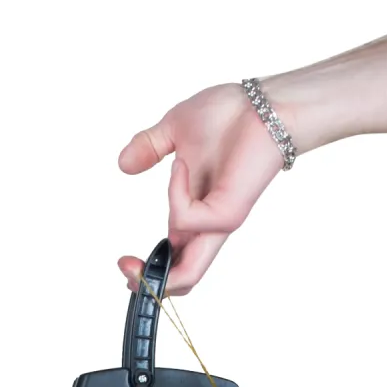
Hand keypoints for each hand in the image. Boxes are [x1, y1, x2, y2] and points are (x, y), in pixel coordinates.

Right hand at [117, 83, 286, 295]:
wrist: (263, 102)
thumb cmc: (230, 114)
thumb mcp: (174, 129)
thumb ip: (148, 148)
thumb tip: (123, 164)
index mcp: (195, 214)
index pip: (173, 261)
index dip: (147, 272)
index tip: (123, 260)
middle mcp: (208, 225)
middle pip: (183, 280)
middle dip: (147, 283)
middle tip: (125, 265)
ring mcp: (220, 222)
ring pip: (189, 273)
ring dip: (160, 241)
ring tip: (163, 181)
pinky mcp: (229, 213)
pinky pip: (185, 219)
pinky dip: (174, 193)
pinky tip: (182, 164)